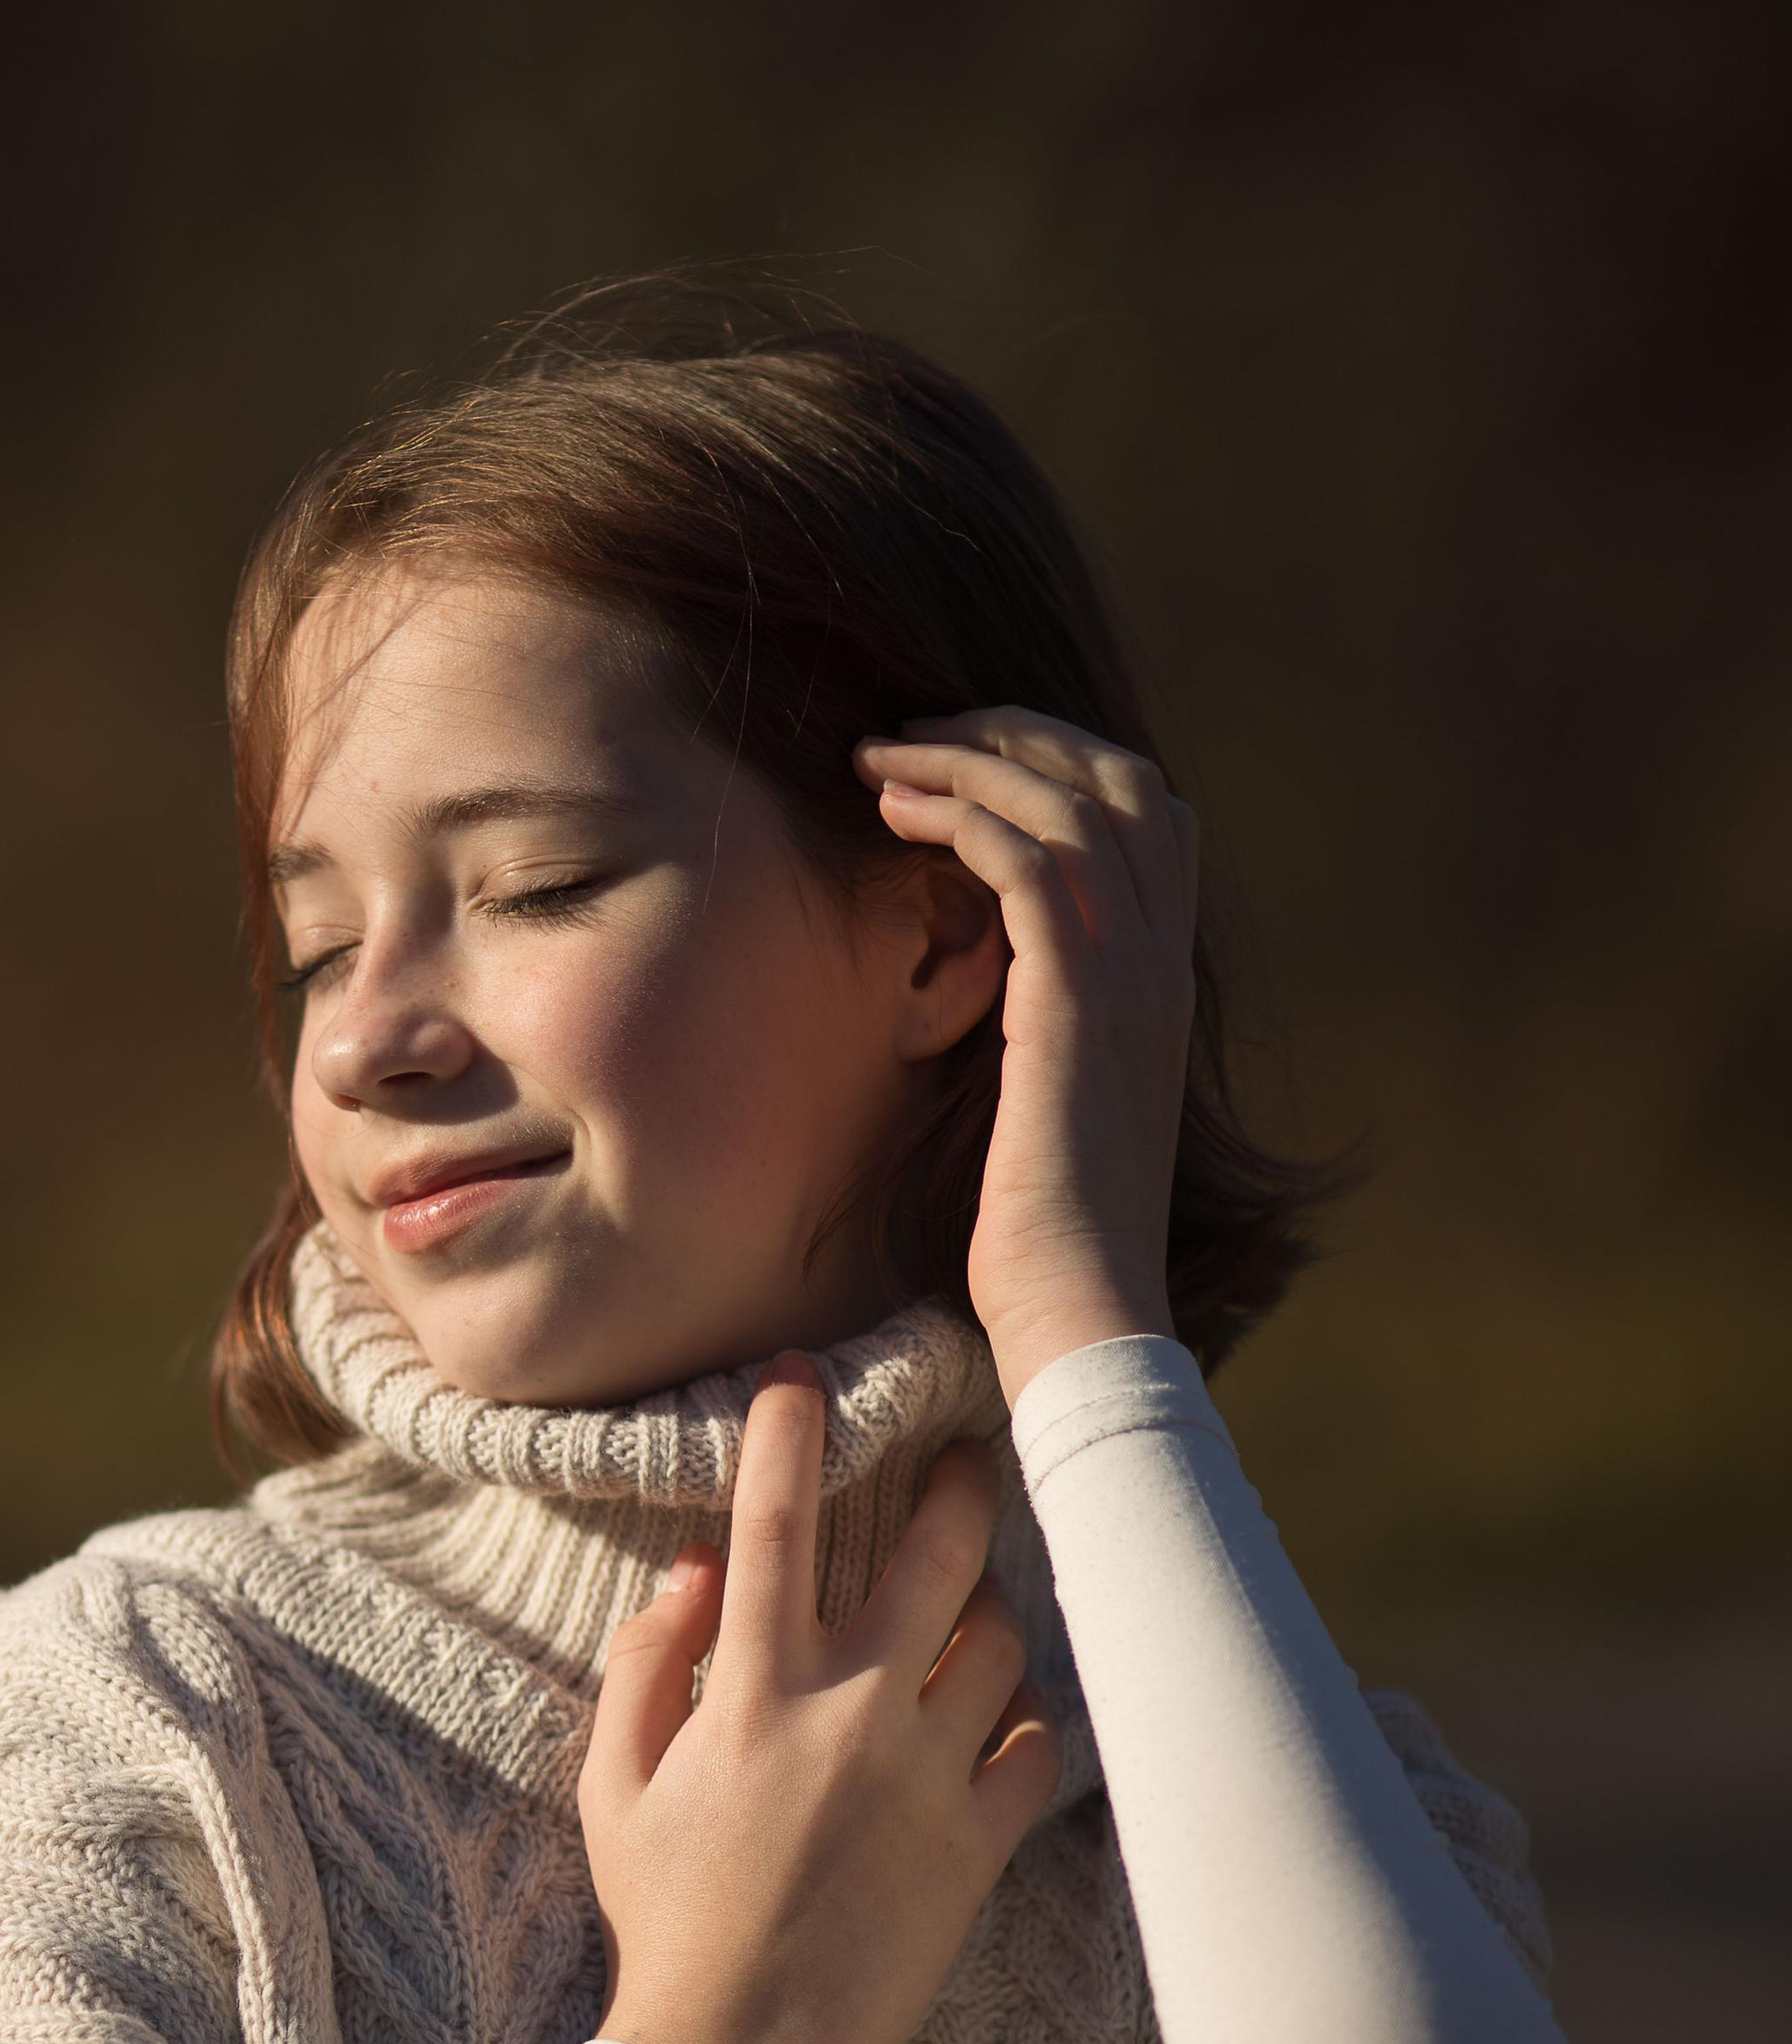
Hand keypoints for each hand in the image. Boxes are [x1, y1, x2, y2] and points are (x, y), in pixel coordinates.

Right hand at [579, 1356, 1060, 2043]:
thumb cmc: (665, 1916)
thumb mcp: (615, 1784)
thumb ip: (646, 1663)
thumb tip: (690, 1569)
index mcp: (753, 1690)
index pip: (775, 1521)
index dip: (788, 1429)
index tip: (802, 1374)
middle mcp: (851, 1713)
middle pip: (943, 1549)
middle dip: (962, 1482)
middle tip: (967, 1462)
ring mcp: (927, 1776)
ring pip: (1002, 1638)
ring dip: (988, 1614)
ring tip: (969, 1621)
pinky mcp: (979, 1845)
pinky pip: (1039, 1748)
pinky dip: (1027, 1728)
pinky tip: (997, 1734)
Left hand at [853, 710, 1198, 1406]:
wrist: (1079, 1310)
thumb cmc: (1042, 1235)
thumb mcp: (1047, 1102)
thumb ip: (1042, 1024)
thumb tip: (983, 977)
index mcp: (1163, 983)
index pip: (1148, 815)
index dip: (1060, 763)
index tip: (964, 763)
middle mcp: (1161, 965)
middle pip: (1118, 780)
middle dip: (1014, 733)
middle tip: (917, 732)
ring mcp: (1130, 979)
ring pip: (1070, 801)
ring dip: (968, 758)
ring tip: (880, 756)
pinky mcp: (1076, 1002)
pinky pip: (1030, 860)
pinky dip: (962, 811)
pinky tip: (893, 811)